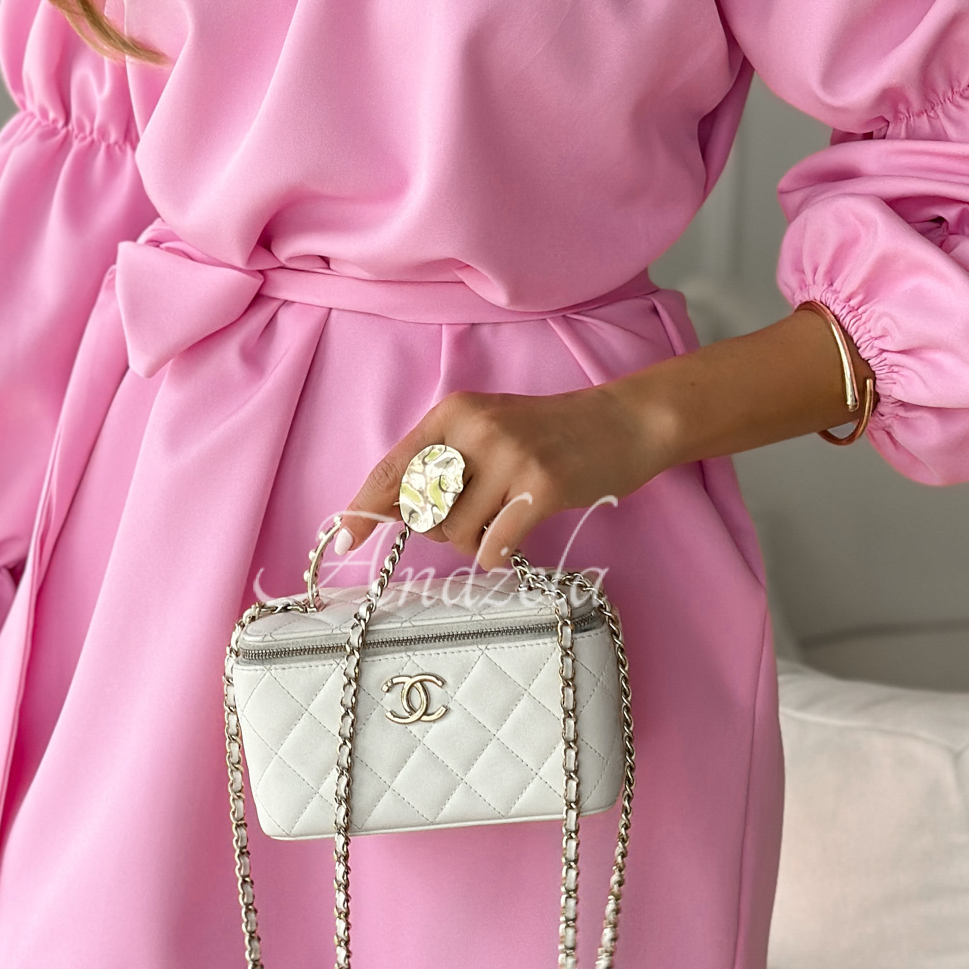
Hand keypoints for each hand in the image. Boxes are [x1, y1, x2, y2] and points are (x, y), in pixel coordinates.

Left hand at [341, 383, 674, 571]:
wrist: (624, 422)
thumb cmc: (551, 435)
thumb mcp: (488, 430)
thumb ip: (443, 462)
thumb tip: (391, 510)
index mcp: (454, 412)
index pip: (394, 467)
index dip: (364, 507)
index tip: (344, 539)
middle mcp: (476, 428)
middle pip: (424, 510)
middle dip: (441, 529)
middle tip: (477, 517)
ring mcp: (510, 455)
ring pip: (456, 533)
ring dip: (473, 543)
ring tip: (502, 521)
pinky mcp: (541, 486)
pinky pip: (493, 546)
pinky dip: (496, 556)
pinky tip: (512, 542)